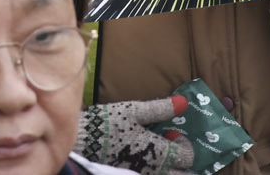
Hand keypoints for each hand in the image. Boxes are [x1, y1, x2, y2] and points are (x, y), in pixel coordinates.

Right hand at [76, 98, 194, 172]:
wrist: (81, 142)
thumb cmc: (110, 124)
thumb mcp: (135, 111)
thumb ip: (161, 109)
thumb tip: (184, 103)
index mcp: (160, 152)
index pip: (187, 157)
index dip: (185, 144)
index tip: (173, 133)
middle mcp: (154, 169)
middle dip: (184, 165)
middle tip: (176, 151)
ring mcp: (142, 174)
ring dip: (170, 168)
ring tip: (163, 155)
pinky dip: (157, 169)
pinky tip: (148, 157)